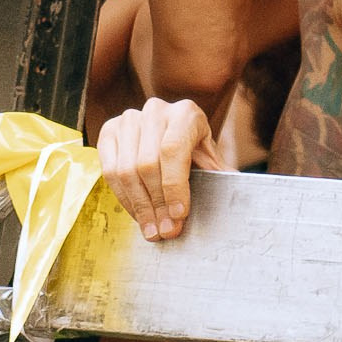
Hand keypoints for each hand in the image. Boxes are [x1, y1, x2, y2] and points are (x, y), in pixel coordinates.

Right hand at [97, 97, 225, 240]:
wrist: (173, 135)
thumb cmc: (196, 151)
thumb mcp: (212, 161)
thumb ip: (221, 178)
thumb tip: (233, 200)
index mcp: (186, 113)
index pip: (173, 150)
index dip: (174, 186)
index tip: (179, 215)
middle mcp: (155, 111)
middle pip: (147, 164)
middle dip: (157, 204)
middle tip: (166, 231)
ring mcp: (129, 119)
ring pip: (125, 170)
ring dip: (139, 206)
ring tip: (152, 230)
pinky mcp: (109, 131)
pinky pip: (108, 171)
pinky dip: (123, 198)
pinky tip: (138, 215)